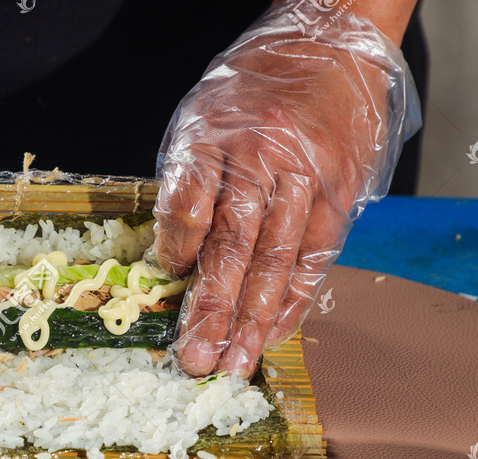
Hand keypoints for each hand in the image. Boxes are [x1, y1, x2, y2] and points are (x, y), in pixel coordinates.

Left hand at [150, 5, 418, 377]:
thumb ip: (187, 182)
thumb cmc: (248, 92)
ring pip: (277, 259)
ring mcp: (306, 177)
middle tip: (195, 357)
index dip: (177, 247)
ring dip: (255, 318)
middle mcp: (262, 158)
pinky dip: (294, 298)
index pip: (189, 202)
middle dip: (212, 308)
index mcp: (213, 134)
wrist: (325, 46)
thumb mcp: (200, 119)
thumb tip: (174, 257)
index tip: (168, 276)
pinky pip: (315, 255)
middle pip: (234, 243)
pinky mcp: (339, 192)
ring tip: (235, 362)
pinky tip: (275, 332)